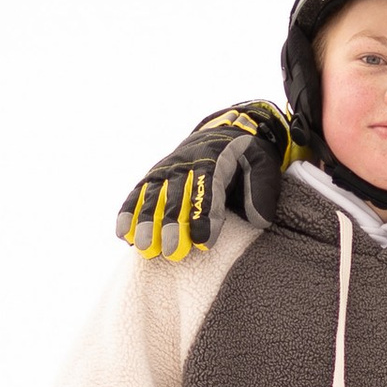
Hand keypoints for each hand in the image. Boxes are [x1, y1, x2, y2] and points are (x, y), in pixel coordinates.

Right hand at [117, 99, 289, 259]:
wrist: (223, 134)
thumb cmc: (246, 158)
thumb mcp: (263, 166)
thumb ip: (262, 192)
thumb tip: (259, 221)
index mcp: (215, 159)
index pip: (208, 190)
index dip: (205, 216)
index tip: (203, 242)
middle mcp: (186, 163)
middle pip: (177, 195)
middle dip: (173, 224)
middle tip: (171, 252)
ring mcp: (167, 168)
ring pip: (153, 195)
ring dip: (146, 221)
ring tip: (144, 247)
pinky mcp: (154, 175)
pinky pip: (138, 193)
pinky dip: (129, 212)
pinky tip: (123, 234)